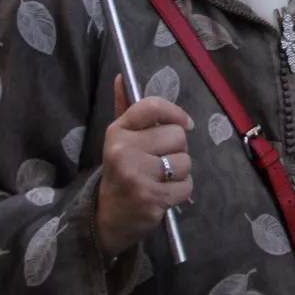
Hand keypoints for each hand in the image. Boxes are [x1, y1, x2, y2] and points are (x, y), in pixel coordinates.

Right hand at [95, 75, 193, 260]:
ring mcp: (137, 174)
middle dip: (177, 150)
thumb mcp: (119, 139)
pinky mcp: (151, 198)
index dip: (175, 113)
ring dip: (179, 173)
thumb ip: (124, 108)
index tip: (184, 123)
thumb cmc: (120, 172)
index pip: (153, 106)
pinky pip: (186, 186)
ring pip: (185, 162)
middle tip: (160, 162)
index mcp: (118, 130)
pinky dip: (181, 191)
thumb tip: (121, 77)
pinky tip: (164, 194)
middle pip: (178, 135)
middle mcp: (124, 149)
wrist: (108, 217)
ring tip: (160, 179)